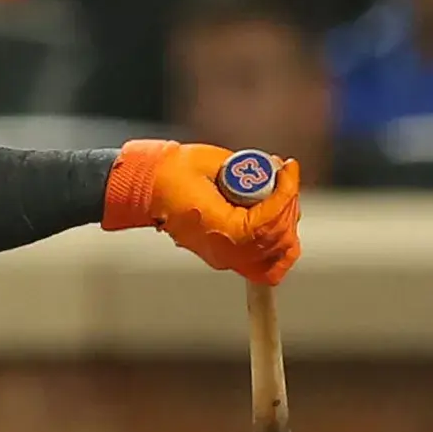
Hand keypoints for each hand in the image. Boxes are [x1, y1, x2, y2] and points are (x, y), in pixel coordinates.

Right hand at [101, 141, 301, 283]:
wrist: (144, 190)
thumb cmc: (171, 173)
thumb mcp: (212, 163)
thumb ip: (249, 170)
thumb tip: (276, 170)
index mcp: (223, 229)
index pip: (271, 218)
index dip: (287, 190)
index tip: (288, 166)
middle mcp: (227, 251)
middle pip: (278, 235)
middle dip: (288, 202)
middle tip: (283, 175)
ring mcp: (226, 258)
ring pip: (278, 251)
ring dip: (286, 219)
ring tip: (280, 193)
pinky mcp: (227, 257)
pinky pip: (265, 267)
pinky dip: (279, 250)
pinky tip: (282, 224)